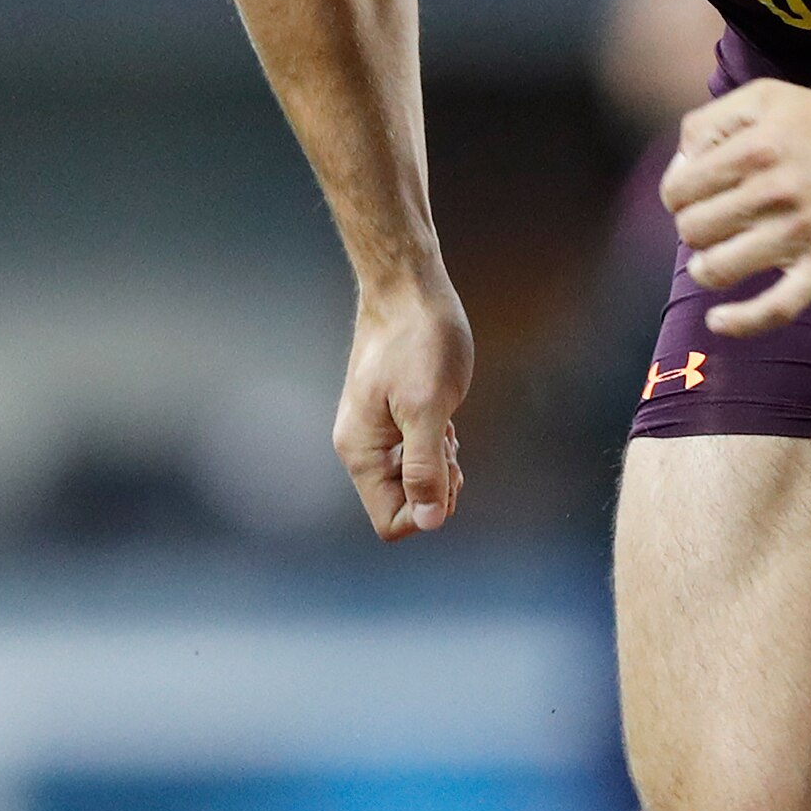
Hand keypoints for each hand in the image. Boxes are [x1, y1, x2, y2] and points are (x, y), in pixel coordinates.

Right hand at [332, 282, 475, 540]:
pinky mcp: (397, 417)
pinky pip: (420, 455)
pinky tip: (445, 416)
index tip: (446, 470)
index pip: (390, 520)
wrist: (409, 289)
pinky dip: (440, 445)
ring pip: (415, 480)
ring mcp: (380, 433)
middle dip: (437, 485)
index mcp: (362, 452)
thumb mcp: (427, 407)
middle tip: (449, 444)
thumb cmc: (417, 340)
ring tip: (446, 424)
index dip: (427, 508)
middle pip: (404, 504)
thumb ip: (425, 466)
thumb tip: (429, 520)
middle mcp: (364, 448)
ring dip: (441, 464)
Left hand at [658, 79, 810, 337]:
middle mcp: (777, 188)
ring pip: (720, 269)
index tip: (698, 199)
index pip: (679, 189)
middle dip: (695, 231)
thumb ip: (709, 124)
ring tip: (717, 261)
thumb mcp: (765, 98)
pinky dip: (740, 323)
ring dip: (708, 269)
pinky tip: (719, 322)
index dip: (678, 198)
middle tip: (718, 225)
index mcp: (755, 146)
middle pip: (693, 230)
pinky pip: (775, 308)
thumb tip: (679, 172)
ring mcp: (804, 232)